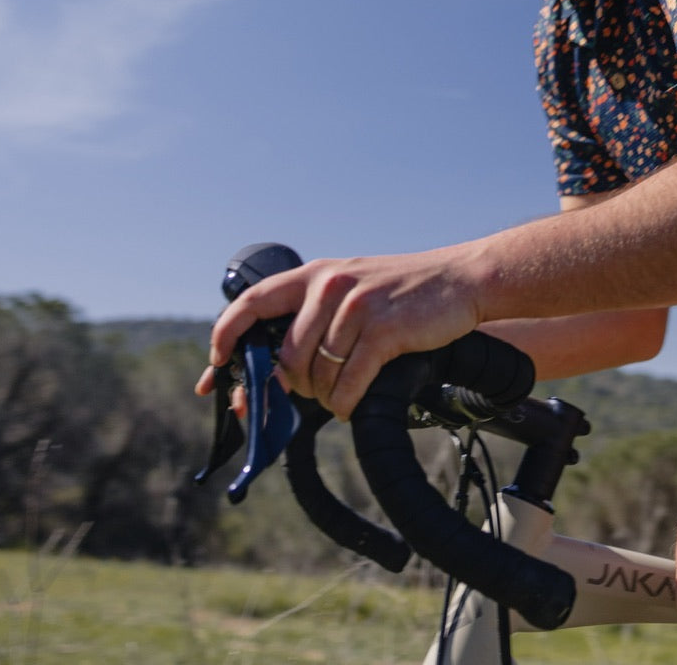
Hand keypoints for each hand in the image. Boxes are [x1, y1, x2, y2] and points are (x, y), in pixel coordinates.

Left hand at [206, 249, 481, 419]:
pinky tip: (353, 403)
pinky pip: (348, 382)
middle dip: (289, 386)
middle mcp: (330, 285)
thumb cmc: (403, 292)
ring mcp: (357, 306)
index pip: (251, 302)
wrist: (460, 279)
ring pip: (316, 373)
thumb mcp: (352, 285)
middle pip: (284, 354)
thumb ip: (314, 314)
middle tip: (309, 394)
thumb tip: (271, 368)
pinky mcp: (384, 329)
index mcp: (316, 273)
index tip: (215, 367)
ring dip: (325, 397)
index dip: (225, 337)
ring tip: (340, 395)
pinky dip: (346, 403)